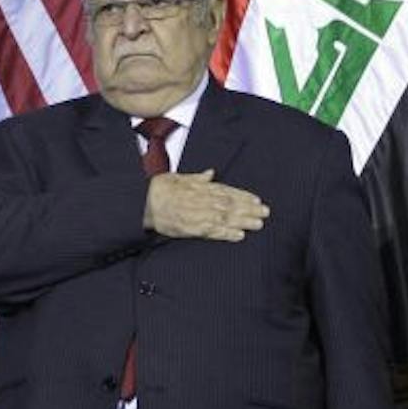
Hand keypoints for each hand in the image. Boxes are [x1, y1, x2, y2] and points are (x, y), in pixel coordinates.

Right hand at [142, 170, 266, 241]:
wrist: (142, 203)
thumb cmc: (159, 189)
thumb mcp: (178, 178)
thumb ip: (197, 177)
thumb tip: (211, 172)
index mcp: (200, 187)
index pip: (226, 191)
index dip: (243, 196)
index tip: (257, 200)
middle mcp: (202, 200)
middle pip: (230, 204)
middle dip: (249, 209)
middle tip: (265, 213)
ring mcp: (197, 214)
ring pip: (225, 217)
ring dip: (243, 220)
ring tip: (258, 224)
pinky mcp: (191, 228)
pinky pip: (212, 232)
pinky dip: (226, 233)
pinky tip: (239, 236)